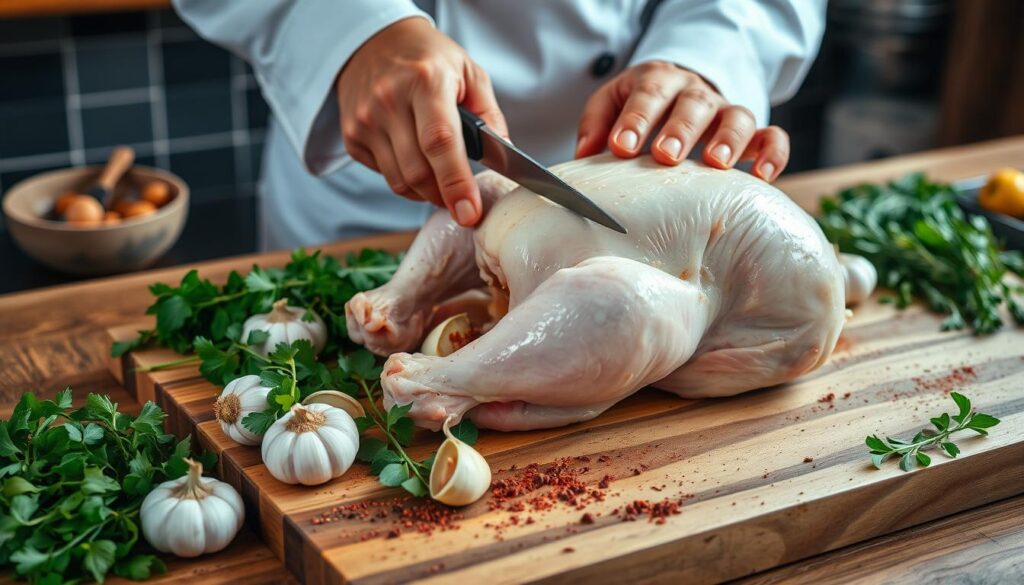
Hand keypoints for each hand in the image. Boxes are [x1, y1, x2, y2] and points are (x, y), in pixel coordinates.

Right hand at [337, 17, 507, 225]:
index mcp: (425, 81)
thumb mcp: (468, 72)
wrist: (372, 41)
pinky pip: (384, 175)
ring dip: (425, 192)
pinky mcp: (352, 135)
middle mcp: (389, 100)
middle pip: (418, 172)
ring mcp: (365, 119)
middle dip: (444, 196)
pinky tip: (413, 158)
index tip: (470, 212)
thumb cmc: (427, 59)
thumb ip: (489, 115)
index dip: (456, 183)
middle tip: (462, 201)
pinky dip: (404, 179)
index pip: (440, 142)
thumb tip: (504, 157)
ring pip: (399, 182)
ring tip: (439, 179)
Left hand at [576, 61, 787, 181]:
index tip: (621, 147)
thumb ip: (596, 124)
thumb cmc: (641, 107)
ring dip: (727, 139)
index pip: (648, 93)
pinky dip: (772, 155)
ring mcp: (726, 112)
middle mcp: (696, 93)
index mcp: (658, 81)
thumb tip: (584, 155)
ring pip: (738, 117)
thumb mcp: (612, 104)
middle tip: (666, 156)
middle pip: (693, 104)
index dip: (635, 120)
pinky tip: (762, 177)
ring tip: (716, 164)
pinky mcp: (752, 134)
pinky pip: (771, 138)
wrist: (679, 94)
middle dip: (680, 130)